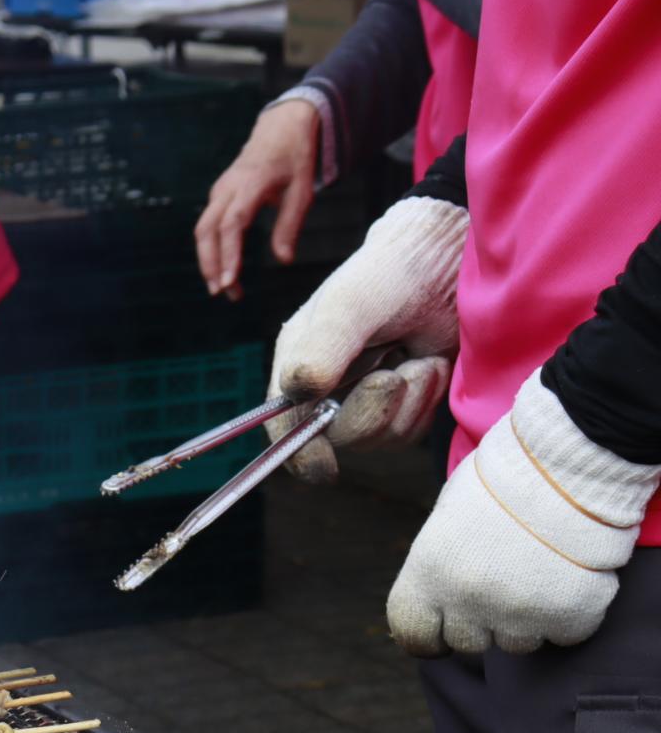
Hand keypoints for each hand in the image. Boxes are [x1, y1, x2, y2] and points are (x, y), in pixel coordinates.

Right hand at [196, 99, 320, 299]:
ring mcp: (219, 191)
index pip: (232, 224)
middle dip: (210, 264)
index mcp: (251, 185)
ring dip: (208, 260)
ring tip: (222, 288)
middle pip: (206, 230)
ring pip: (202, 230)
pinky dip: (211, 249)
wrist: (280, 129)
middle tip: (223, 293)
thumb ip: (289, 226)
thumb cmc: (295, 161)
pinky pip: (208, 226)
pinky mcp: (218, 196)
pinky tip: (223, 268)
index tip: (230, 281)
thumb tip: (284, 261)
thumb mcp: (302, 192)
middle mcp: (228, 188)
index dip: (228, 254)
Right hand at [264, 196, 469, 483]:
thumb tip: (300, 391)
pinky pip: (409, 431)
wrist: (448, 264)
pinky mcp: (402, 405)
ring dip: (408, 400)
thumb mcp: (352, 305)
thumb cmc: (392, 274)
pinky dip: (426, 401)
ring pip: (379, 437)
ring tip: (416, 357)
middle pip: (338, 436)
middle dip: (373, 410)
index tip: (324, 468)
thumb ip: (324, 346)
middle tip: (393, 374)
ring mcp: (365, 398)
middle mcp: (326, 387)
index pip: (283, 423)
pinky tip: (429, 364)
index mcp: (299, 363)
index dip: (297, 452)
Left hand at [387, 370, 660, 655]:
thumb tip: (438, 602)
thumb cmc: (503, 480)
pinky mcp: (567, 616)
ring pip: (517, 643)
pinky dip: (569, 613)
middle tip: (504, 582)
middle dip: (482, 621)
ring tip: (538, 571)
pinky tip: (570, 576)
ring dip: (526, 618)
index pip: (411, 633)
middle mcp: (465, 601)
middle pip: (467, 643)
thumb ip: (438, 567)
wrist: (568, 461)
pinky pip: (563, 634)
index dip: (428, 632)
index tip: (442, 627)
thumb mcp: (447, 519)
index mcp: (426, 574)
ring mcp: (517, 613)